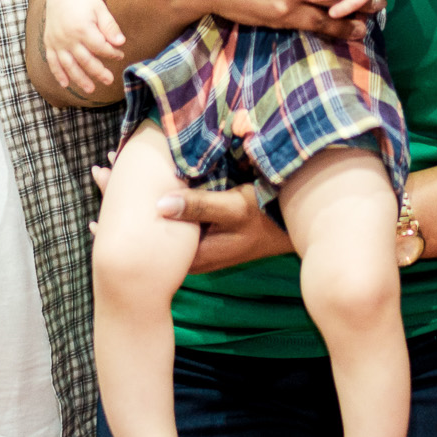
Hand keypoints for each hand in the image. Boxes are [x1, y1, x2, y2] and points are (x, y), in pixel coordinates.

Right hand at [42, 0, 124, 95]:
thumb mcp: (100, 8)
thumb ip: (110, 26)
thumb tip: (121, 42)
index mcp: (82, 27)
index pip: (100, 47)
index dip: (111, 53)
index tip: (120, 55)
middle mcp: (67, 37)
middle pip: (85, 60)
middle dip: (98, 71)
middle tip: (110, 80)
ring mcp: (57, 41)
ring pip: (68, 65)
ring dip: (79, 79)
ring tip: (90, 90)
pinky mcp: (49, 42)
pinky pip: (52, 61)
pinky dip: (58, 73)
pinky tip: (65, 84)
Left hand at [155, 186, 294, 272]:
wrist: (295, 221)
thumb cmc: (265, 217)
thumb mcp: (233, 208)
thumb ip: (199, 206)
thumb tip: (159, 204)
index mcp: (195, 258)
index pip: (158, 241)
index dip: (147, 218)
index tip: (141, 191)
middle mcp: (195, 256)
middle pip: (165, 232)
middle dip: (158, 208)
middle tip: (149, 181)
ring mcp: (202, 246)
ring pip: (176, 224)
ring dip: (172, 203)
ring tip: (161, 179)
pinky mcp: (209, 235)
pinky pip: (188, 219)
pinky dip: (184, 204)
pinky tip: (181, 185)